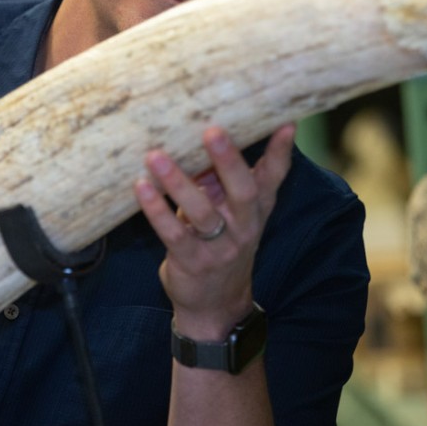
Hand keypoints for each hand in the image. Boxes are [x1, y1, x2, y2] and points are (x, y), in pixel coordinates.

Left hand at [135, 124, 295, 339]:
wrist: (215, 304)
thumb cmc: (219, 241)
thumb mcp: (230, 210)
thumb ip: (221, 177)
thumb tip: (200, 132)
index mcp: (257, 209)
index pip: (274, 176)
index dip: (281, 151)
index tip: (285, 121)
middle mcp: (245, 227)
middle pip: (243, 191)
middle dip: (228, 160)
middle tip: (212, 130)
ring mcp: (220, 247)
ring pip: (202, 211)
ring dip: (177, 182)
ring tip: (156, 156)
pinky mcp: (192, 262)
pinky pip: (173, 234)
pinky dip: (155, 210)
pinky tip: (141, 188)